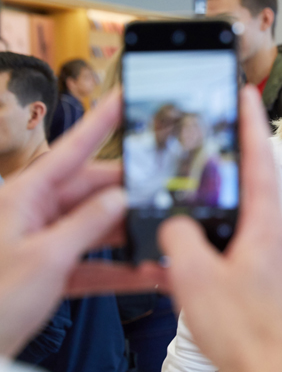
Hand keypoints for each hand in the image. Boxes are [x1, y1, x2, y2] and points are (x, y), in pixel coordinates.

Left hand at [0, 93, 165, 357]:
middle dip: (130, 195)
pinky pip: (96, 264)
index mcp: (26, 196)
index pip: (73, 148)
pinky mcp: (53, 273)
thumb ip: (88, 225)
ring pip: (99, 229)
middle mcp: (37, 214)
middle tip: (166, 194)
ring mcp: (46, 243)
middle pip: (95, 191)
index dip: (102, 120)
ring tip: (164, 239)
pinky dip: (121, 270)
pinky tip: (150, 274)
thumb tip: (119, 199)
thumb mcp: (45, 258)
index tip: (125, 97)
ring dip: (130, 238)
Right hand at [158, 86, 281, 371]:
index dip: (251, 124)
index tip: (246, 94)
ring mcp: (281, 265)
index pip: (259, 162)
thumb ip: (180, 238)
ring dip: (226, 213)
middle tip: (217, 147)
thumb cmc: (244, 331)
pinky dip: (226, 248)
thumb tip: (177, 225)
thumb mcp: (194, 277)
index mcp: (266, 228)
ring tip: (200, 211)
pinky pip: (248, 254)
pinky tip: (206, 264)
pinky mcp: (275, 288)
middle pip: (257, 191)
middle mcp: (280, 242)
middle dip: (235, 167)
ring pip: (250, 225)